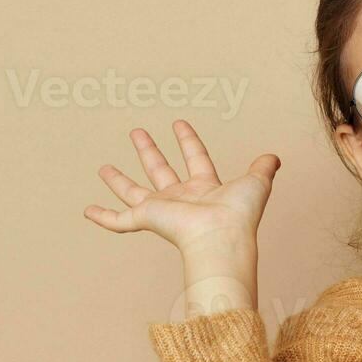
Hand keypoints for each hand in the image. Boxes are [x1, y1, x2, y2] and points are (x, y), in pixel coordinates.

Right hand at [84, 119, 279, 254]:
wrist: (221, 237)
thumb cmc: (239, 215)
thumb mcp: (256, 183)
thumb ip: (263, 169)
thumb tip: (275, 157)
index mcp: (205, 188)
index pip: (195, 159)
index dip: (188, 140)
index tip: (179, 124)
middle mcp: (181, 199)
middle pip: (160, 170)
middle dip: (149, 151)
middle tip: (136, 132)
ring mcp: (162, 210)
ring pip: (134, 192)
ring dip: (119, 180)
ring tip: (103, 167)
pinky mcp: (146, 220)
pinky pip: (119, 220)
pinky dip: (102, 217)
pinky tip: (87, 210)